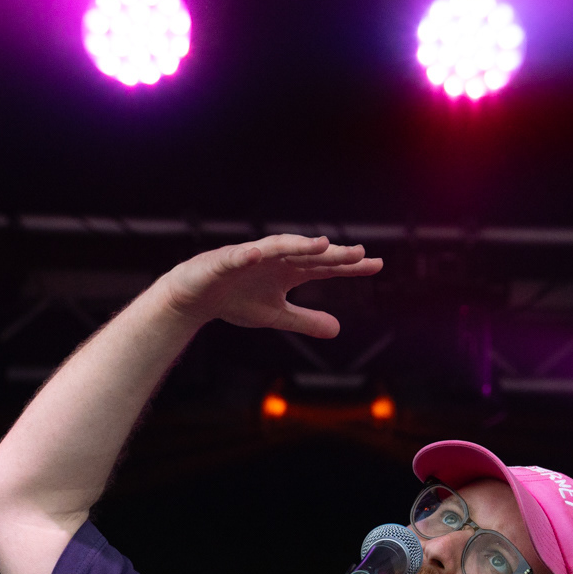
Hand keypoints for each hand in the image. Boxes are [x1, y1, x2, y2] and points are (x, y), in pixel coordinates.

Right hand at [163, 234, 382, 337]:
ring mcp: (250, 257)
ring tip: (320, 245)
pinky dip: (247, 255)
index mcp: (288, 271)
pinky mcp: (223, 262)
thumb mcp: (276, 316)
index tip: (376, 265)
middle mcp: (274, 259)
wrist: (196, 296)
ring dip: (298, 245)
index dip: (349, 266)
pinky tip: (258, 254)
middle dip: (332, 253)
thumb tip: (338, 329)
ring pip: (277, 248)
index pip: (324, 267)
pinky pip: (237, 257)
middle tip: (358, 253)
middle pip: (308, 254)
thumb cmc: (236, 300)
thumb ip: (306, 321)